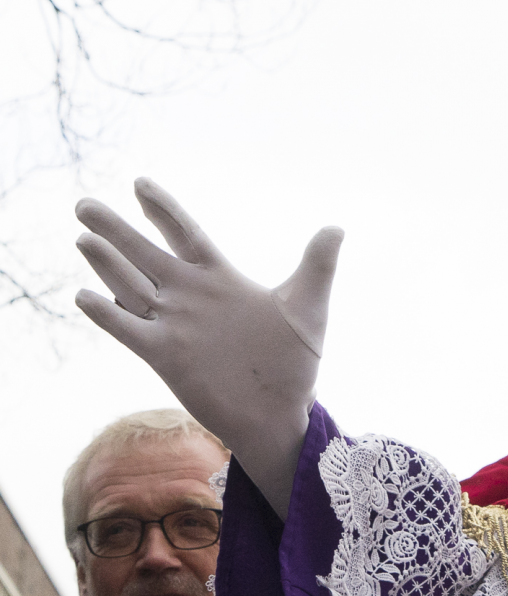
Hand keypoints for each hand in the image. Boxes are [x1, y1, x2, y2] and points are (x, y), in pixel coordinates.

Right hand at [74, 178, 340, 519]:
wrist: (279, 412)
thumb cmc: (294, 362)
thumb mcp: (309, 308)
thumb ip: (317, 265)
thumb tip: (336, 228)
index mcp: (219, 279)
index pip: (185, 234)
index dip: (163, 210)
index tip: (139, 183)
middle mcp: (189, 297)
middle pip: (144, 254)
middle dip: (115, 229)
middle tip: (84, 206)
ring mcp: (173, 325)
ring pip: (130, 285)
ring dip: (107, 263)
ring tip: (84, 238)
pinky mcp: (164, 355)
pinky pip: (128, 330)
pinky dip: (107, 314)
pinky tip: (85, 295)